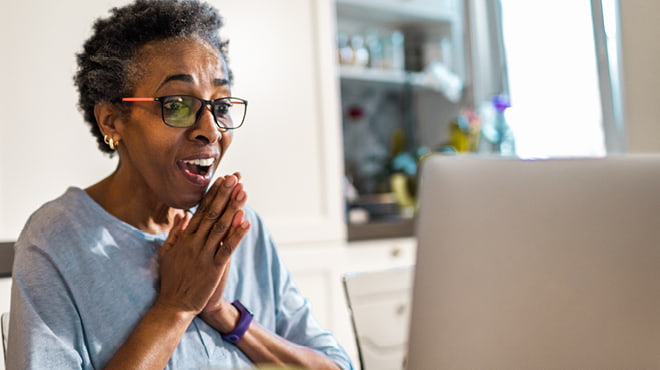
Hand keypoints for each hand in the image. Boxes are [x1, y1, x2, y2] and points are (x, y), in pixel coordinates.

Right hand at [156, 174, 249, 314]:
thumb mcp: (167, 253)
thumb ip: (175, 233)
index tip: (221, 180)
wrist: (174, 306)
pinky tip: (246, 222)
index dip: (212, 195)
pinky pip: (227, 248)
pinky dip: (237, 235)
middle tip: (235, 178)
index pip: (201, 211)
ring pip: (221, 228)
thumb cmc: (172, 279)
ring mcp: (204, 255)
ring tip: (243, 192)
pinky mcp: (213, 268)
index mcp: (185, 238)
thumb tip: (182, 214)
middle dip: (224, 195)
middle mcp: (194, 243)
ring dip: (233, 208)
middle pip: (212, 214)